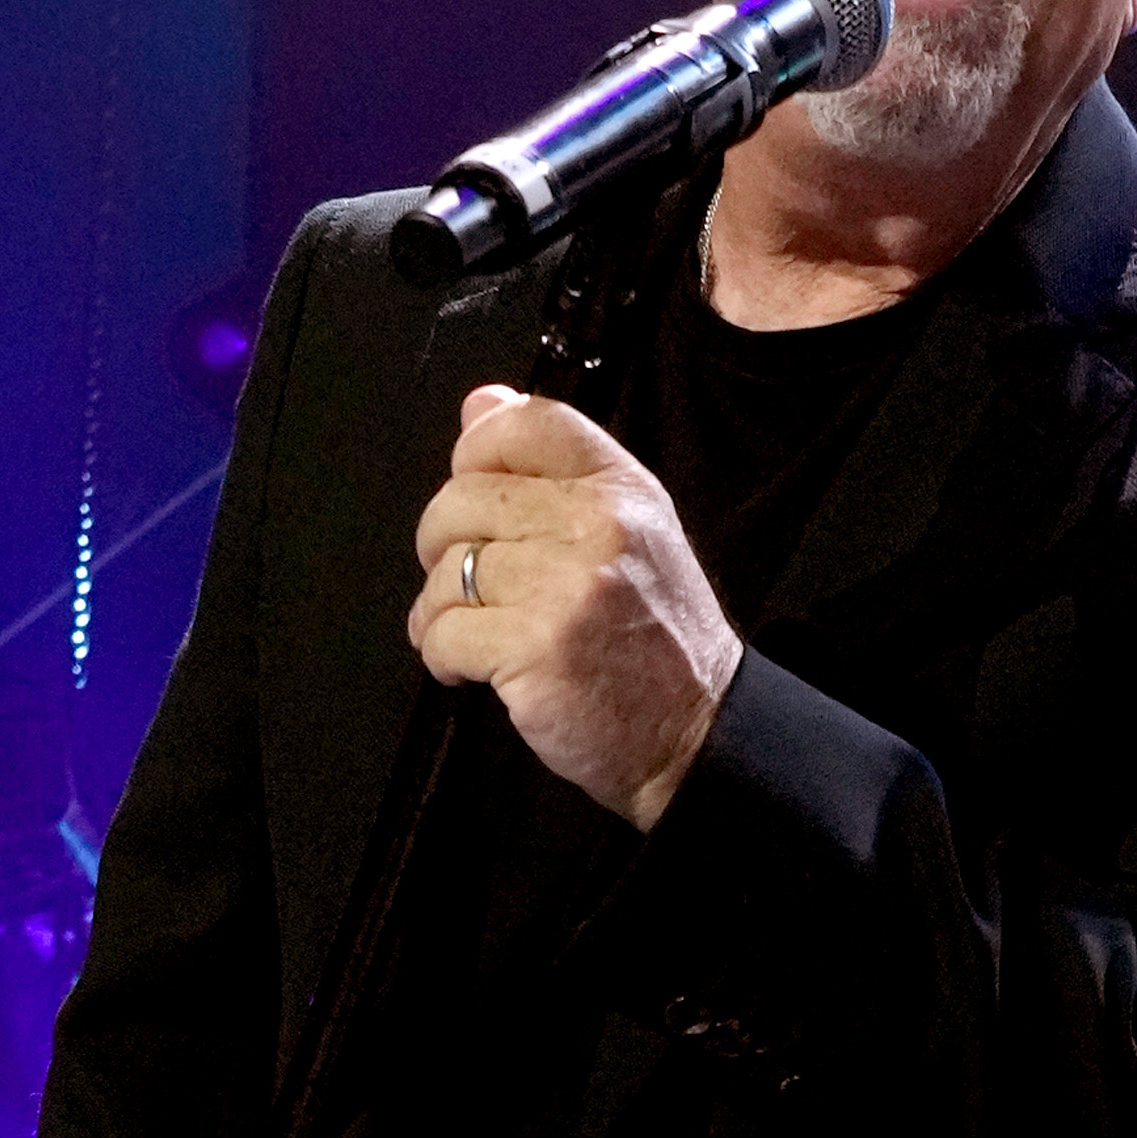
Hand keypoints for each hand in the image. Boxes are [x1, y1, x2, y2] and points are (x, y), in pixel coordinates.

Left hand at [409, 387, 738, 825]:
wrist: (696, 731)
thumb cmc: (657, 642)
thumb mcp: (629, 535)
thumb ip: (553, 468)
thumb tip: (480, 406)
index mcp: (621, 490)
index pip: (526, 423)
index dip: (477, 448)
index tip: (470, 487)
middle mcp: (598, 527)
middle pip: (462, 498)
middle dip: (442, 544)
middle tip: (463, 580)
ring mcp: (566, 587)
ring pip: (446, 571)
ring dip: (440, 610)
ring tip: (471, 633)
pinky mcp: (535, 647)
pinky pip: (443, 632)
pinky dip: (442, 656)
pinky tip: (471, 667)